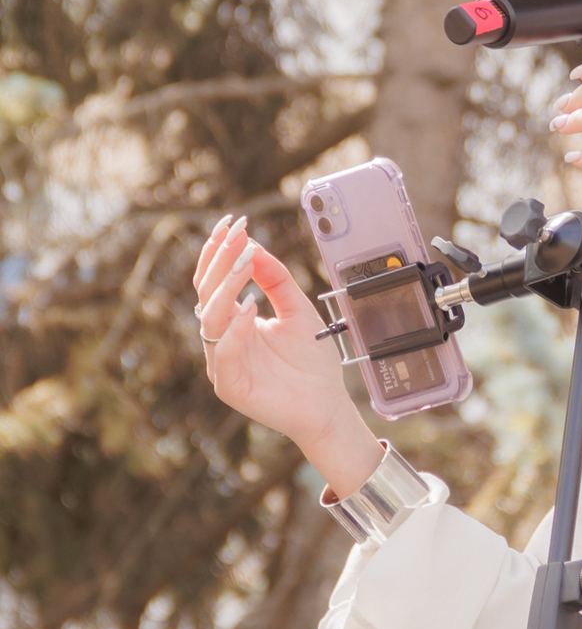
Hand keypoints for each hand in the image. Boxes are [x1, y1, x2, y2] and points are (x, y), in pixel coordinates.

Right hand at [192, 217, 382, 494]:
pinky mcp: (230, 386)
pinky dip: (235, 329)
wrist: (327, 406)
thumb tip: (255, 245)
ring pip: (210, 319)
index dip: (219, 252)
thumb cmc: (312, 363)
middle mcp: (222, 339)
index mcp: (233, 322)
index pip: (215, 282)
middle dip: (220, 261)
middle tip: (236, 234)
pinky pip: (224, 353)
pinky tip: (250, 307)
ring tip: (244, 262)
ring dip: (226, 287)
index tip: (232, 222)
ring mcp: (223, 363)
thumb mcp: (297, 309)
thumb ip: (277, 280)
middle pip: (207, 294)